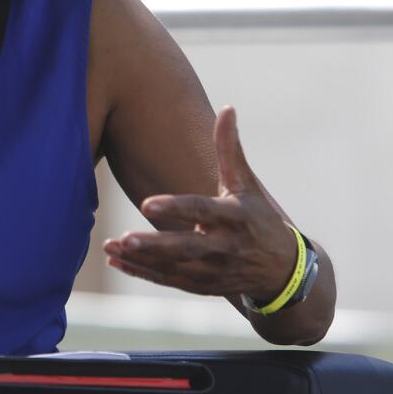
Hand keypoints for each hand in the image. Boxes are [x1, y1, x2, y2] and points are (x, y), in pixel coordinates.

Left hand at [102, 106, 296, 299]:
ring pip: (172, 268)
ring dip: (140, 259)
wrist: (282, 270)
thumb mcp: (247, 183)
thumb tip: (228, 107)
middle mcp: (225, 247)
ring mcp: (213, 271)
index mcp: (234, 217)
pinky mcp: (202, 286)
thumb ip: (231, 148)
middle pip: (186, 248)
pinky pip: (168, 280)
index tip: (145, 203)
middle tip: (124, 238)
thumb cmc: (258, 216)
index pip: (202, 211)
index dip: (176, 208)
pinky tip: (115, 260)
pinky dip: (142, 272)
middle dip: (154, 245)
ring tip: (109, 246)